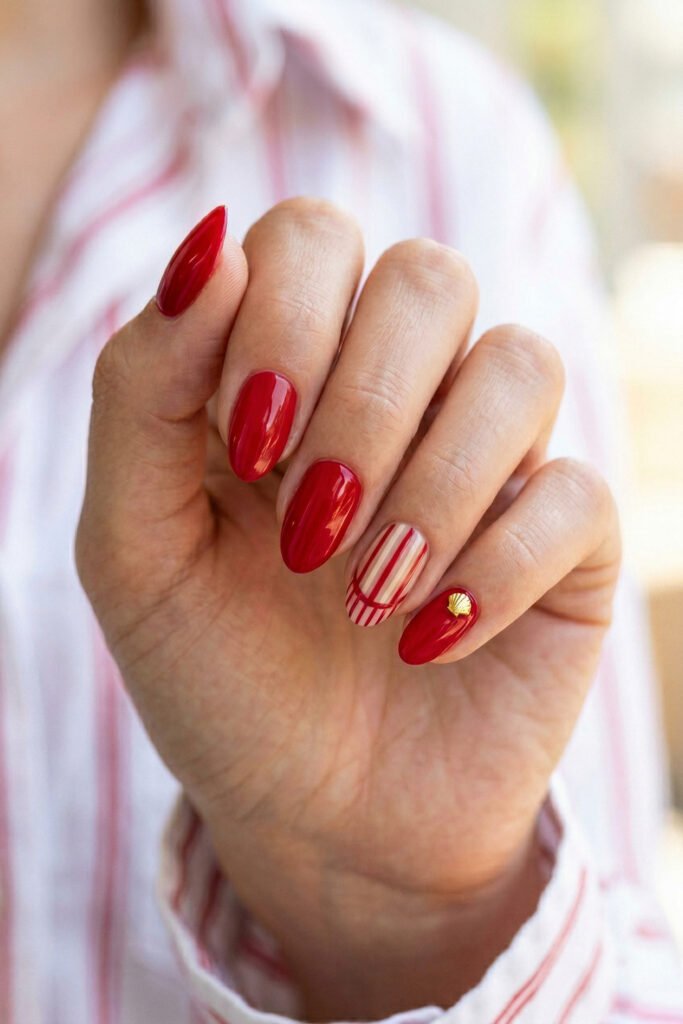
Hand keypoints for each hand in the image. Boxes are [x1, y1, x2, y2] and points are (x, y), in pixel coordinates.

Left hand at [76, 199, 619, 1017]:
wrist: (313, 817)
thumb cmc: (216, 676)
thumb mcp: (133, 550)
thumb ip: (139, 393)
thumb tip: (209, 243)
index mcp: (290, 368)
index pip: (311, 235)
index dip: (283, 320)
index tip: (246, 447)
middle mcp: (400, 391)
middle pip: (430, 276)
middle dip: (364, 407)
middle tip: (305, 534)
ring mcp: (491, 459)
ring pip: (519, 364)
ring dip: (433, 486)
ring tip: (367, 597)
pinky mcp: (565, 540)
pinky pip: (575, 493)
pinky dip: (499, 568)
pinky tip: (432, 643)